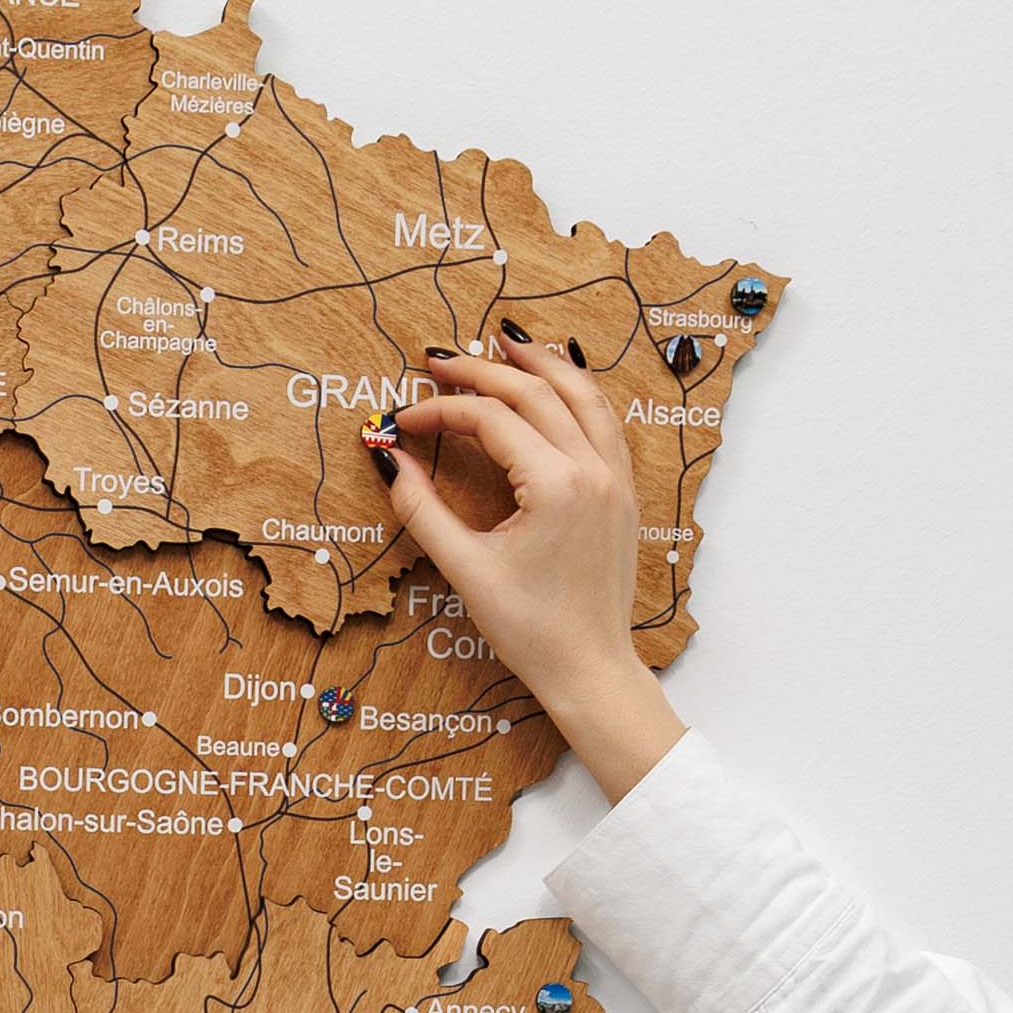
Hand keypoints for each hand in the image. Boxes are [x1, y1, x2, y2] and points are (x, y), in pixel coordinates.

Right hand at [374, 336, 688, 800]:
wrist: (590, 669)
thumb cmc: (530, 631)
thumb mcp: (466, 570)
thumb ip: (422, 510)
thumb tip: (388, 458)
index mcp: (555, 485)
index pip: (490, 420)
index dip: (440, 412)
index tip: (403, 421)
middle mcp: (593, 470)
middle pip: (535, 392)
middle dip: (483, 371)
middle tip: (439, 360)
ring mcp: (615, 478)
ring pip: (582, 393)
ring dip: (541, 364)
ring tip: (505, 342)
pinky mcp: (624, 492)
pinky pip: (604, 421)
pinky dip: (577, 392)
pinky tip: (556, 382)